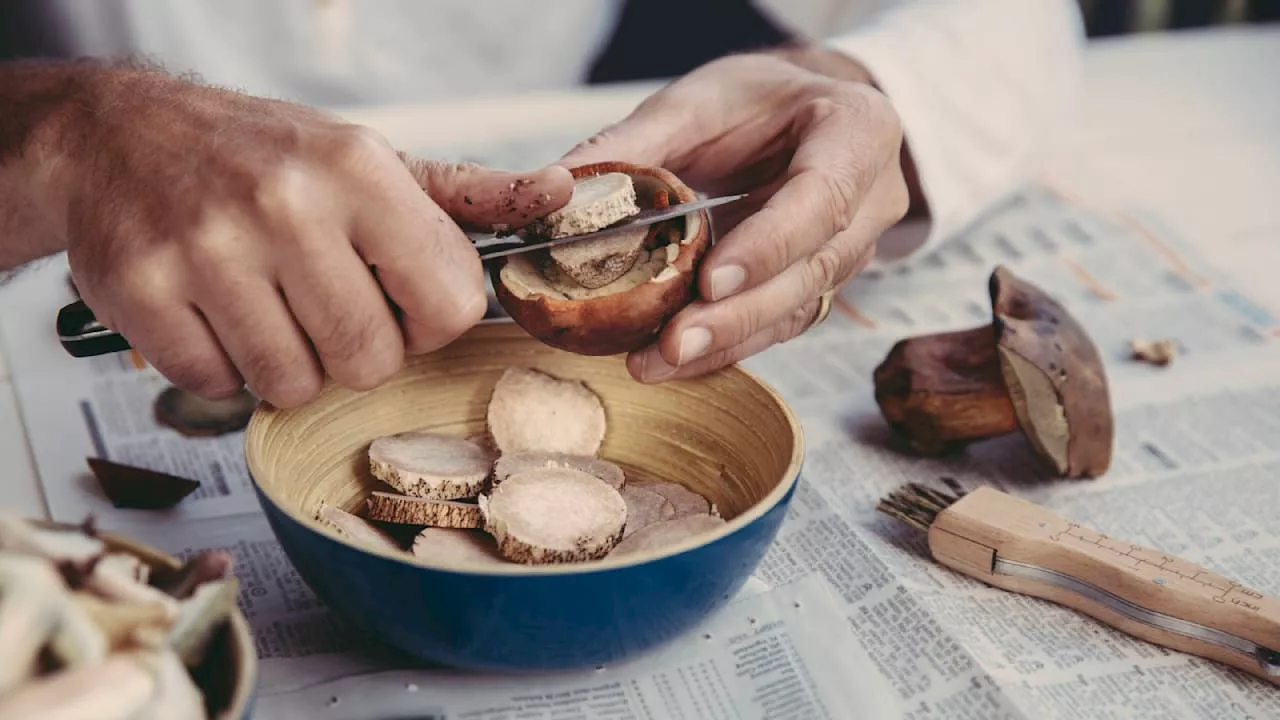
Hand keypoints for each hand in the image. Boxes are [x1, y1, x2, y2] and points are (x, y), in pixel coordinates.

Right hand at [54, 68, 573, 407]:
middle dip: (352, 351)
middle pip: (369, 360)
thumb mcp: (371, 160)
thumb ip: (468, 195)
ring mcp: (208, 249)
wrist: (116, 134)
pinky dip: (220, 365)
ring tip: (264, 305)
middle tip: (320, 305)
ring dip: (285, 363)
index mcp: (360, 172)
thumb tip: (562, 192)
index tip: (398, 304)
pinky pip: (219, 386)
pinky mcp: (144, 290)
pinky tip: (212, 311)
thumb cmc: (259, 155)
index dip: (428, 323)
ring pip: (292, 384)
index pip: (448, 305)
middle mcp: (286, 205)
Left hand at [560, 49, 909, 381]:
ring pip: (796, 309)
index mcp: (859, 132)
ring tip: (655, 363)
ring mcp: (852, 250)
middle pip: (810, 271)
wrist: (802, 113)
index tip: (711, 280)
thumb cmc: (759, 99)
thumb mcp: (701, 98)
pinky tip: (669, 363)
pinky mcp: (819, 285)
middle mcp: (871, 199)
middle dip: (738, 316)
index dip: (768, 246)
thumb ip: (640, 142)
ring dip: (727, 343)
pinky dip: (724, 347)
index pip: (820, 199)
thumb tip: (563, 190)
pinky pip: (777, 324)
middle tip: (672, 345)